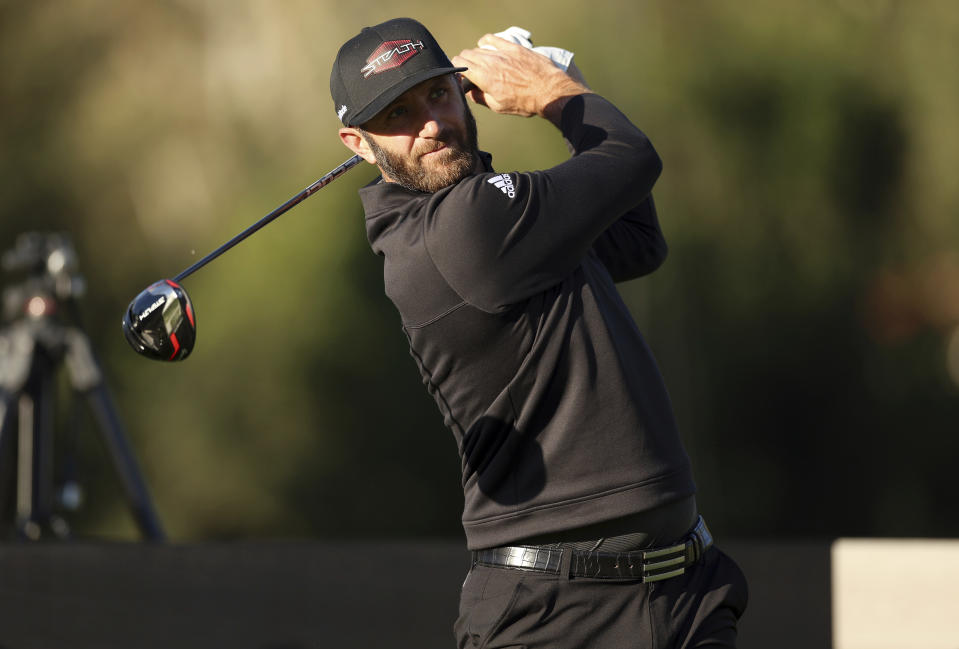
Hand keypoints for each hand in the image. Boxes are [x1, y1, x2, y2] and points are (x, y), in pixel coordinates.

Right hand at [452, 35, 589, 125]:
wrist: (549, 91)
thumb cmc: (525, 102)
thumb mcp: (498, 107)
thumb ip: (479, 97)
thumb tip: (469, 91)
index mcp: (483, 78)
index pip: (459, 64)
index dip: (457, 70)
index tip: (461, 77)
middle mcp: (490, 62)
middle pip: (466, 54)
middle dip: (465, 63)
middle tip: (471, 72)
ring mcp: (501, 52)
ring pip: (478, 48)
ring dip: (476, 55)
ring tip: (483, 64)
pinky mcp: (512, 47)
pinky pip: (492, 39)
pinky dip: (486, 42)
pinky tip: (486, 46)